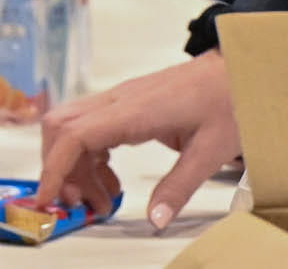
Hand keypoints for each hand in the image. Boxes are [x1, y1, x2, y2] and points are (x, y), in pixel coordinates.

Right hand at [35, 53, 235, 235]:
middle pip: (61, 128)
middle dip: (58, 169)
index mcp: (134, 110)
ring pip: (72, 129)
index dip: (54, 168)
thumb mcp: (210, 151)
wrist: (238, 68)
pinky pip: (91, 130)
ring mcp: (120, 100)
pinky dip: (90, 159)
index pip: (74, 135)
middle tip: (80, 204)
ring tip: (100, 201)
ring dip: (75, 168)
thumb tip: (155, 219)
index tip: (48, 198)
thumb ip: (178, 187)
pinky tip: (110, 182)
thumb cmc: (228, 100)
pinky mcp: (126, 104)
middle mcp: (119, 100)